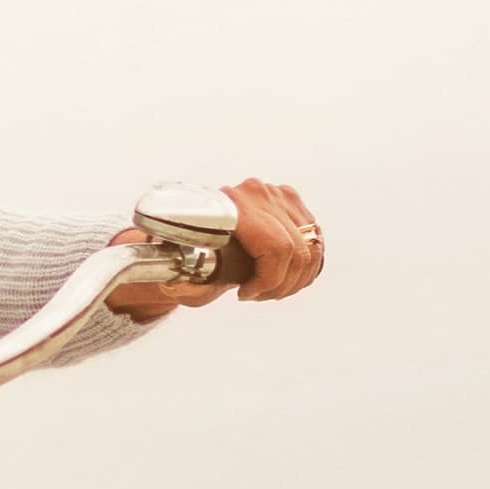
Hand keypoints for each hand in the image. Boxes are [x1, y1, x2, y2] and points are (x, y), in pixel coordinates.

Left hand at [103, 176, 327, 315]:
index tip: (247, 294)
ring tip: (271, 289)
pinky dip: (307, 265)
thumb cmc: (189, 253)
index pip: (276, 249)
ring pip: (311, 247)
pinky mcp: (291, 201)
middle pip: (297, 251)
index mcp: (233, 205)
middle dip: (281, 284)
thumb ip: (186, 285)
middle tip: (261, 295)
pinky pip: (314, 239)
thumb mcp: (186, 273)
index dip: (269, 281)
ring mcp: (278, 194)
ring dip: (296, 278)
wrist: (193, 228)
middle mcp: (258, 193)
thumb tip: (175, 286)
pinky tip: (286, 276)